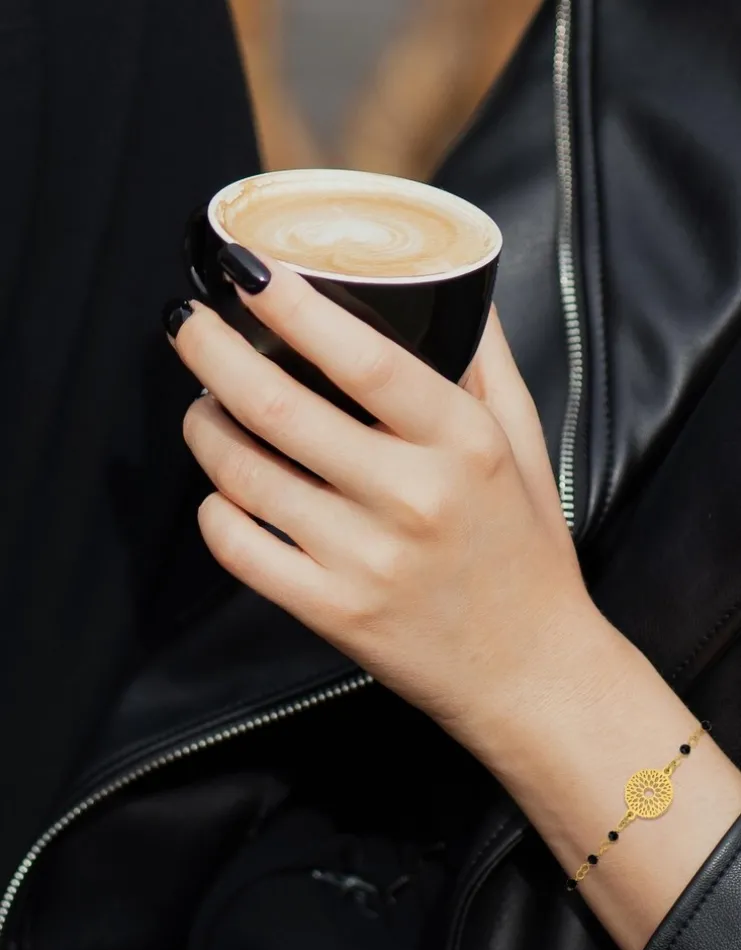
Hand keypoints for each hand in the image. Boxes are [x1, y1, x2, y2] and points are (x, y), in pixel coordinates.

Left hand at [172, 254, 593, 743]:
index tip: (248, 270)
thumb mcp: (525, 446)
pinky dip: (214, 512)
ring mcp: (366, 560)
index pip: (364, 360)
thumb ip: (488, 363)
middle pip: (280, 409)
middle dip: (212, 352)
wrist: (530, 671)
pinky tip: (221, 491)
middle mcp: (412, 498)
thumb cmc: (527, 552)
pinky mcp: (333, 612)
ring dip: (205, 428)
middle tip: (187, 322)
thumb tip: (457, 288)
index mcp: (464, 445)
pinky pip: (240, 550)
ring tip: (203, 404)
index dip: (294, 309)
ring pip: (245, 476)